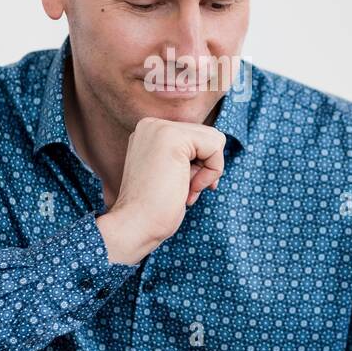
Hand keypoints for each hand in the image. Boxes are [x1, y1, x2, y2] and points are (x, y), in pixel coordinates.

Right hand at [95, 117, 225, 264]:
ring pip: (214, 139)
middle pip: (208, 136)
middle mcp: (152, 125)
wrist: (135, 225)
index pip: (196, 138)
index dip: (199, 167)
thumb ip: (187, 154)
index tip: (182, 187)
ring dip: (208, 171)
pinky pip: (215, 146)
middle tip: (183, 190)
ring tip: (184, 190)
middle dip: (205, 168)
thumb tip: (216, 143)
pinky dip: (212, 171)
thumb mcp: (172, 174)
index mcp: (149, 133)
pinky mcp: (173, 136)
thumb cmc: (155, 209)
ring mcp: (160, 128)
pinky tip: (190, 188)